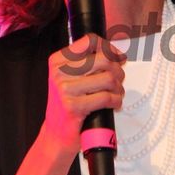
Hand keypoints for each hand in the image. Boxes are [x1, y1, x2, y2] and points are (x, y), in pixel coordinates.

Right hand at [41, 34, 124, 156]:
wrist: (56, 133)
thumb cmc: (67, 104)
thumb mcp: (70, 78)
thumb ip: (88, 63)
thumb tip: (116, 53)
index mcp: (58, 61)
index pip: (89, 41)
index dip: (109, 48)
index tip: (118, 57)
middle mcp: (59, 72)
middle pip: (104, 59)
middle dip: (118, 70)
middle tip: (119, 79)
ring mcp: (65, 89)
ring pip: (108, 78)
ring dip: (119, 87)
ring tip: (116, 93)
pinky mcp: (74, 106)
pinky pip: (107, 97)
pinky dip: (116, 100)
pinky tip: (114, 104)